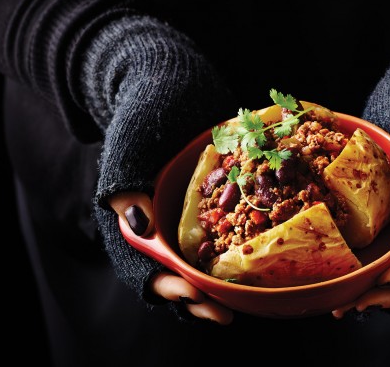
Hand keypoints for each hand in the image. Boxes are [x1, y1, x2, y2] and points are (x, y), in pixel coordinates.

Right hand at [82, 15, 235, 316]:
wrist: (173, 78)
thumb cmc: (145, 109)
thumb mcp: (130, 144)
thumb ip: (126, 184)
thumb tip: (138, 226)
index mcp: (135, 218)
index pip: (142, 267)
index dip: (166, 288)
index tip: (192, 293)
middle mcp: (163, 223)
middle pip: (175, 275)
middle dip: (197, 298)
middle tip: (223, 311)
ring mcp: (191, 214)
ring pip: (202, 262)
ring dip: (220, 285)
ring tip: (244, 302)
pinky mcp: (217, 201)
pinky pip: (228, 231)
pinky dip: (241, 248)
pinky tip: (263, 259)